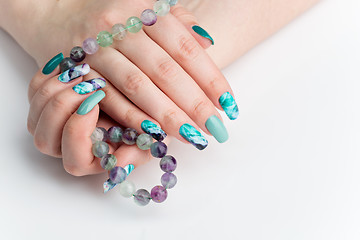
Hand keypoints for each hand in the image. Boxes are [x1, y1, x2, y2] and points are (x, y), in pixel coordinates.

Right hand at [26, 0, 237, 149]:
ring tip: (192, 136)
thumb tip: (209, 43)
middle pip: (166, 70)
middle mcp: (121, 25)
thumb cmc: (112, 17)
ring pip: (138, 86)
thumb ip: (178, 22)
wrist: (55, 12)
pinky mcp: (79, 69)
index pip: (185, 48)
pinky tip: (154, 134)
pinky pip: (109, 97)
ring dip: (167, 116)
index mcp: (145, 9)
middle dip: (194, 103)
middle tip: (215, 129)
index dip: (210, 78)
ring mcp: (98, 46)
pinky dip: (132, 117)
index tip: (228, 104)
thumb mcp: (146, 9)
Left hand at [27, 67, 162, 175]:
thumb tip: (118, 163)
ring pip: (37, 114)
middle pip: (45, 139)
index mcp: (90, 159)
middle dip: (64, 107)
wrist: (130, 96)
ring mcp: (52, 125)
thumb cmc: (139, 120)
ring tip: (83, 71)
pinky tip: (71, 65)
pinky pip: (34, 90)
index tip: (96, 105)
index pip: (73, 160)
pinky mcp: (45, 103)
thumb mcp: (147, 138)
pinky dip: (49, 75)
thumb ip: (137, 153)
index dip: (79, 133)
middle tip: (87, 84)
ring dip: (56, 90)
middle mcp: (66, 146)